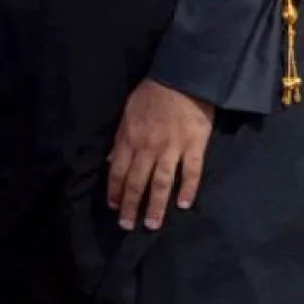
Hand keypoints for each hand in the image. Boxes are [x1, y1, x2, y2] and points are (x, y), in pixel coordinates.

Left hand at [107, 80, 214, 231]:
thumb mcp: (127, 114)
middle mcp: (149, 146)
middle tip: (127, 226)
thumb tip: (109, 161)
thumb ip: (119, 140)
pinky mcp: (195, 146)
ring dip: (155, 205)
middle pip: (137, 181)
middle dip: (130, 205)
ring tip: (152, 224)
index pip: (118, 171)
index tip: (113, 207)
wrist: (183, 78)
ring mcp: (172, 147)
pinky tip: (183, 205)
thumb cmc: (152, 95)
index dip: (114, 191)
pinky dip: (187, 189)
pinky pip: (191, 172)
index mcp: (130, 138)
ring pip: (161, 182)